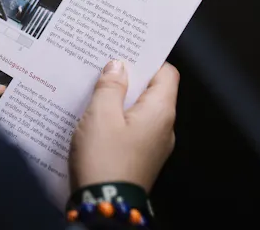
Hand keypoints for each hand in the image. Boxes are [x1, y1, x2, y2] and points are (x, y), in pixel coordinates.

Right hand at [69, 61, 178, 191]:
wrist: (103, 209)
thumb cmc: (104, 163)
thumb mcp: (101, 115)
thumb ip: (110, 85)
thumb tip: (117, 66)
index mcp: (160, 112)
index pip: (166, 73)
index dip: (148, 58)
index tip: (126, 50)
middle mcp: (163, 128)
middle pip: (151, 91)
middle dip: (128, 78)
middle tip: (103, 68)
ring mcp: (152, 146)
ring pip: (138, 111)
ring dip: (118, 100)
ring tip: (93, 92)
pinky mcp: (138, 158)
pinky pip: (130, 130)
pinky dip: (115, 120)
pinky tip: (93, 120)